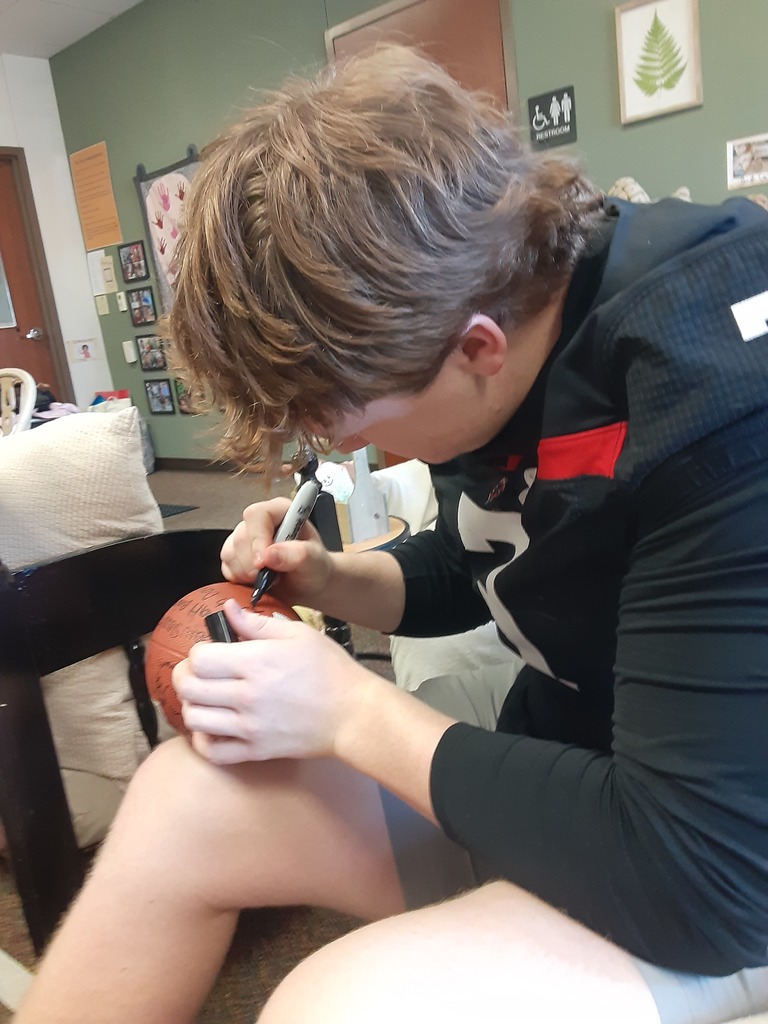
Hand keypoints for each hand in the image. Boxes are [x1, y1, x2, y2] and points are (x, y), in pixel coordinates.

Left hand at [172, 601, 372, 763]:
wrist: (352, 713)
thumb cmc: (329, 670)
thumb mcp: (298, 634)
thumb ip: (256, 622)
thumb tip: (226, 610)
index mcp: (256, 662)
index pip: (200, 658)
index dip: (198, 652)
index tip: (210, 652)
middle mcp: (247, 695)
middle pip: (189, 687)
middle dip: (184, 676)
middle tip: (196, 673)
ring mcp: (250, 726)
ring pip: (194, 719)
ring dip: (192, 705)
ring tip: (205, 698)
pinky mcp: (256, 750)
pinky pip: (212, 751)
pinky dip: (203, 740)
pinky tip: (212, 727)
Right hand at [220, 498, 332, 606]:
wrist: (311, 585)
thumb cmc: (315, 567)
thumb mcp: (315, 561)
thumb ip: (297, 554)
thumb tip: (269, 554)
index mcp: (280, 511)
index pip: (257, 515)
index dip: (257, 538)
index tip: (263, 562)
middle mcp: (260, 522)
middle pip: (240, 536)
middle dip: (253, 563)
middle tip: (271, 576)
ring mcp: (246, 538)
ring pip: (229, 553)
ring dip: (246, 573)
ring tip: (269, 579)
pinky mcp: (236, 556)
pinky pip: (226, 567)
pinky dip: (239, 579)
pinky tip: (257, 582)